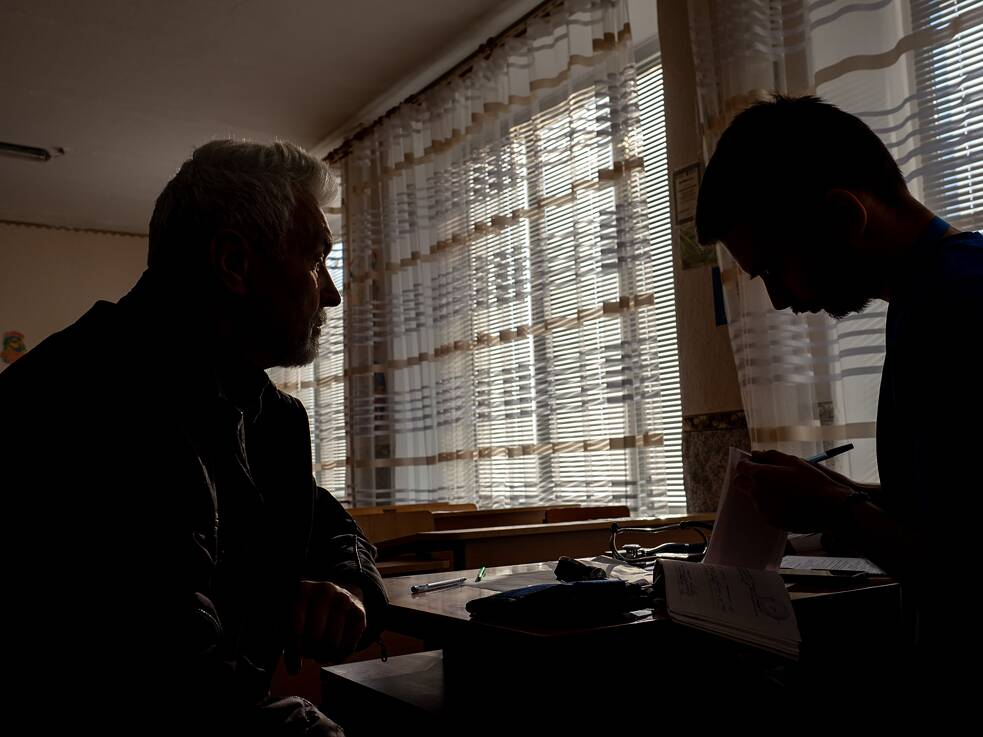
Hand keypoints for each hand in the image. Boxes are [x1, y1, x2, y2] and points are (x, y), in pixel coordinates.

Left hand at [285, 581, 366, 673]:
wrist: (335, 596)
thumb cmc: (306, 613)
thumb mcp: (290, 616)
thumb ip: (286, 637)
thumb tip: (293, 669)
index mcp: (302, 591)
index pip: (296, 629)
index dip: (294, 653)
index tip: (293, 669)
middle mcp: (324, 590)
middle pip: (315, 638)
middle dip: (311, 653)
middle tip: (309, 655)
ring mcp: (344, 599)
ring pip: (332, 643)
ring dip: (325, 656)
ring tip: (319, 655)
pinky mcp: (359, 612)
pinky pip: (349, 645)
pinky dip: (340, 656)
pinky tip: (333, 654)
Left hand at [734, 449, 853, 531]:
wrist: (829, 508)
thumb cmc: (812, 482)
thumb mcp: (793, 461)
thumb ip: (770, 455)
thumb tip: (755, 454)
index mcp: (761, 475)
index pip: (741, 467)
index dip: (747, 464)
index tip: (754, 464)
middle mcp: (757, 493)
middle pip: (740, 483)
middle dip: (747, 478)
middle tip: (764, 476)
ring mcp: (762, 508)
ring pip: (752, 497)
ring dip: (759, 491)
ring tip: (781, 489)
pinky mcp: (770, 520)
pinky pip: (763, 509)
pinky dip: (769, 503)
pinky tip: (785, 500)